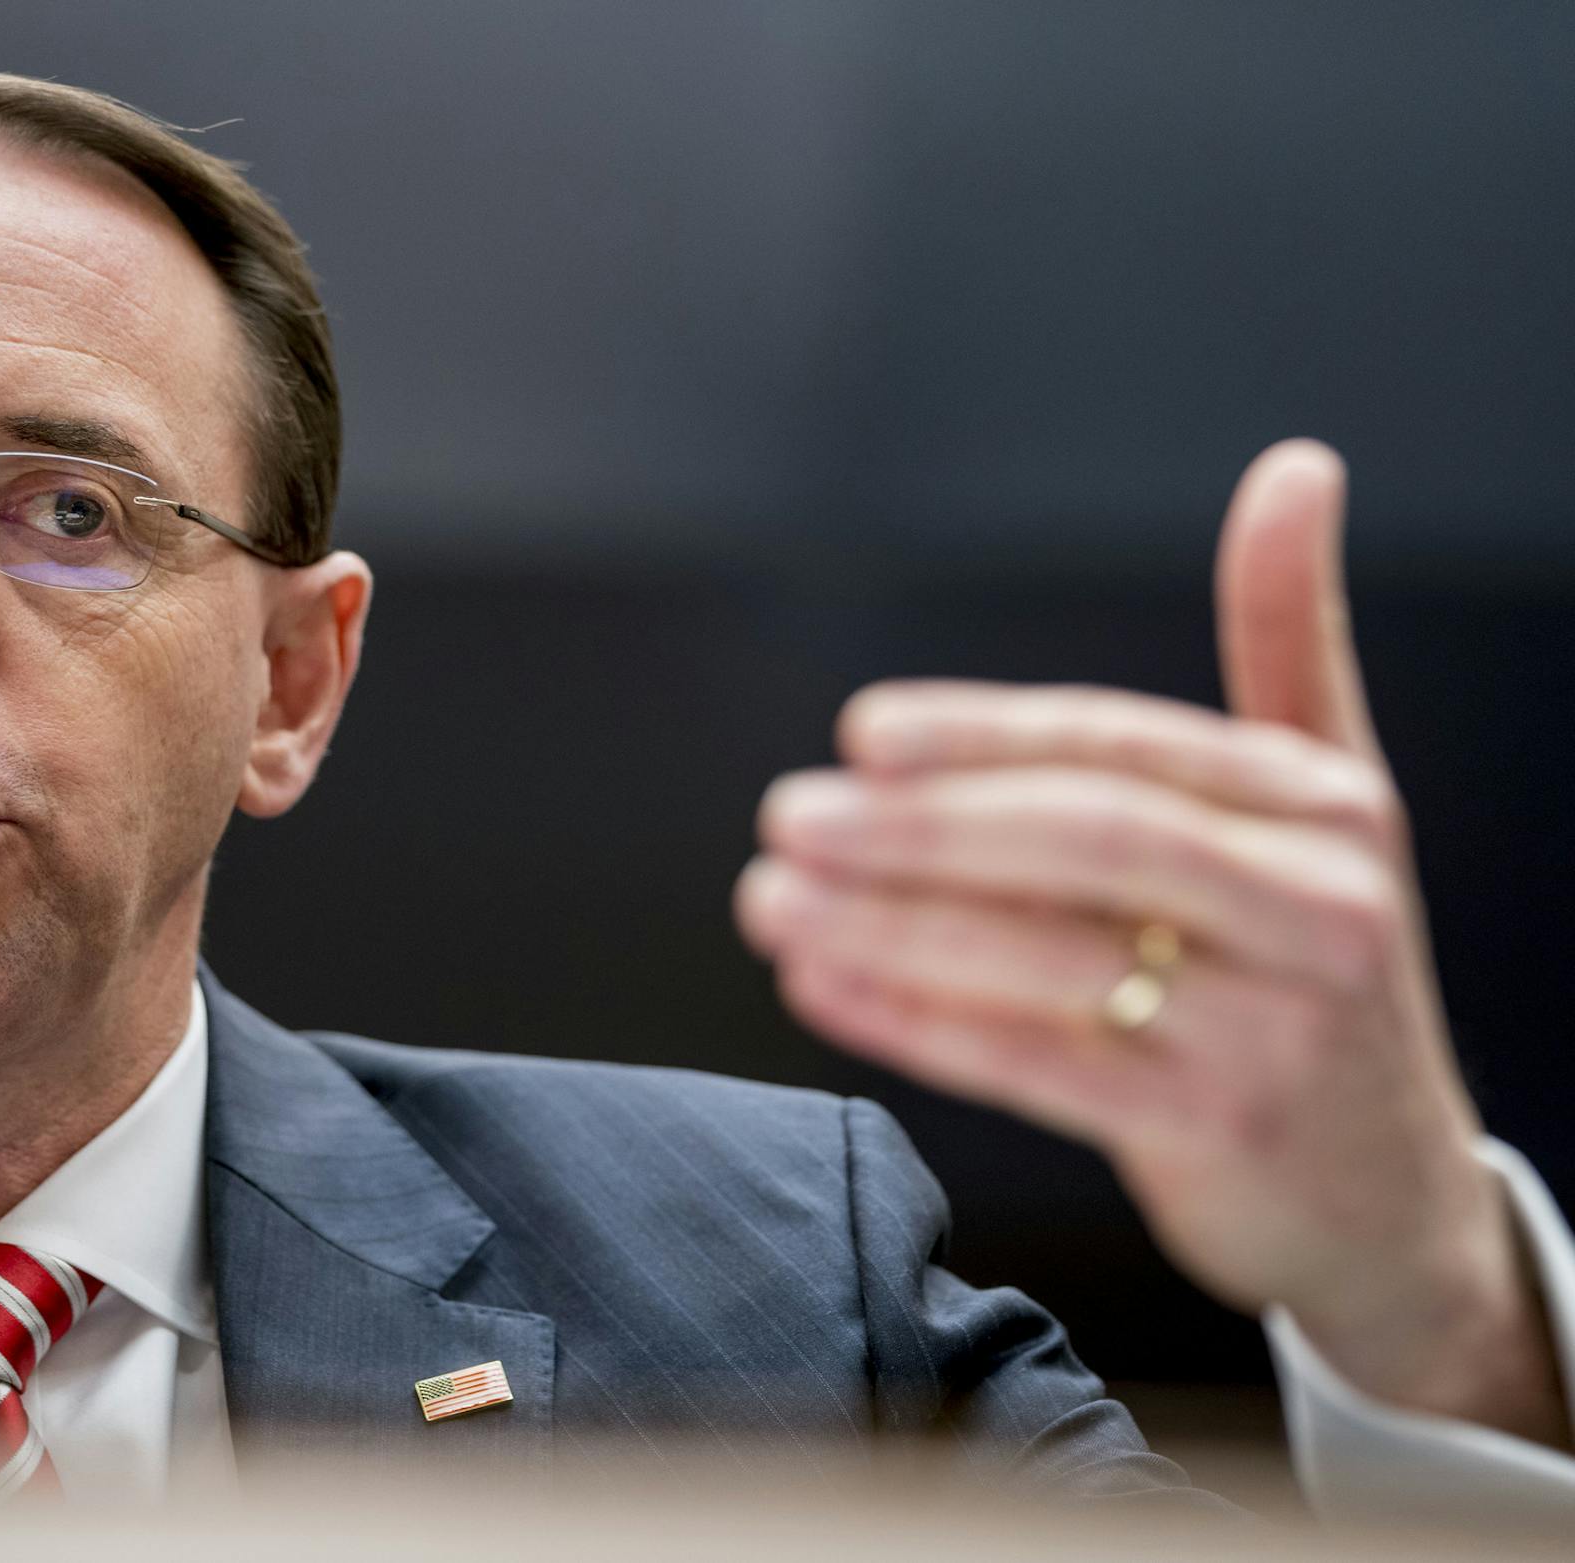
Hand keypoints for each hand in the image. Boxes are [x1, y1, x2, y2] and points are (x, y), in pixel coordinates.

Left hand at [735, 440, 1567, 1446]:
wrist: (1392, 1197)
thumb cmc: (1317, 973)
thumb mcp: (1327, 802)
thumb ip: (1289, 638)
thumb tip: (1295, 468)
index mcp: (1322, 805)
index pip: (1125, 747)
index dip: (984, 736)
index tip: (862, 734)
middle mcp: (1317, 906)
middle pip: (1086, 840)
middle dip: (921, 827)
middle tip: (792, 817)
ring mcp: (1274, 1028)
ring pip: (1050, 956)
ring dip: (888, 925)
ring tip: (773, 901)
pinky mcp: (1219, 1131)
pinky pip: (1039, 1066)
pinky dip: (918, 1024)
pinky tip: (824, 987)